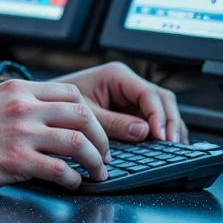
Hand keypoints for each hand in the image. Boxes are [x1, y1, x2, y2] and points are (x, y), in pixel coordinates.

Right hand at [0, 77, 111, 193]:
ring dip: (95, 161)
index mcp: (18, 90)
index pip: (71, 93)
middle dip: (101, 137)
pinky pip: (60, 169)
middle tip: (103, 154)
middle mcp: (23, 107)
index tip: (93, 130)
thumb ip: (17, 102)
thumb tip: (42, 112)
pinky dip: (74, 179)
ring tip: (97, 173)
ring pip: (78, 142)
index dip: (90, 114)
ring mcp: (21, 133)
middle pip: (82, 115)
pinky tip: (72, 183)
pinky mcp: (17, 161)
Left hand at [47, 62, 187, 144]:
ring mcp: (131, 96)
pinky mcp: (130, 109)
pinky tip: (168, 144)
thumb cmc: (60, 103)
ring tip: (175, 147)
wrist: (46, 105)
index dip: (159, 115)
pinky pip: (153, 118)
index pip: (148, 93)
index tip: (161, 135)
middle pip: (162, 100)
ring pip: (162, 109)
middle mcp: (127, 83)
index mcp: (116, 75)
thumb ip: (113, 122)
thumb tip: (142, 131)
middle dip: (171, 121)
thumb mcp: (86, 113)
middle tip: (173, 144)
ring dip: (171, 127)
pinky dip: (162, 131)